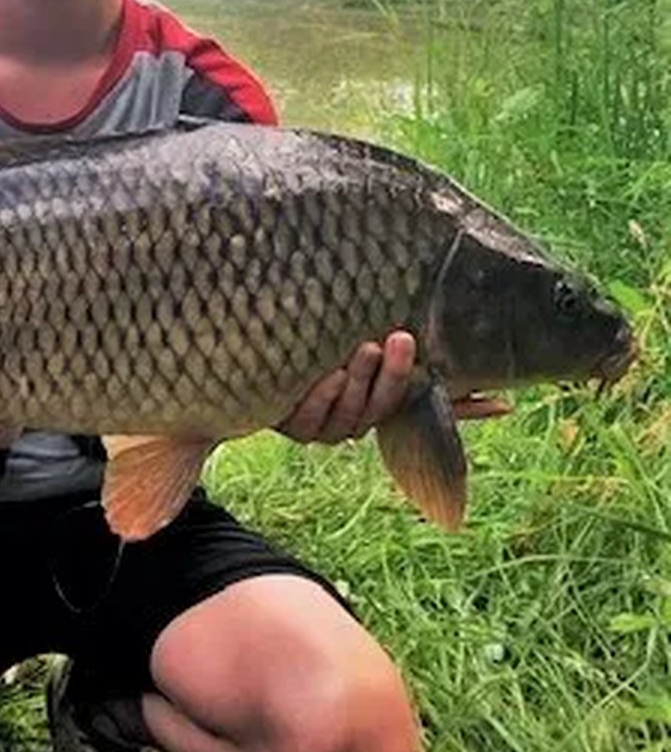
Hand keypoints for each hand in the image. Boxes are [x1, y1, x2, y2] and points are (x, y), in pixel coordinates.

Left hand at [277, 331, 511, 443]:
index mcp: (377, 412)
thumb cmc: (331, 372)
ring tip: (364, 346)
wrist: (259, 376)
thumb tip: (506, 405)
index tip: (454, 367)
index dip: (442, 399)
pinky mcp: (288, 424)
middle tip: (399, 338)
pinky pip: (307, 417)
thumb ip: (433, 388)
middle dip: (393, 375)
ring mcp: (319, 427)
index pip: (415, 407)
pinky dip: (318, 397)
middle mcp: (351, 425)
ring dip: (358, 381)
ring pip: (346, 412)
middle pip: (379, 407)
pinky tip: (326, 375)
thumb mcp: (377, 371)